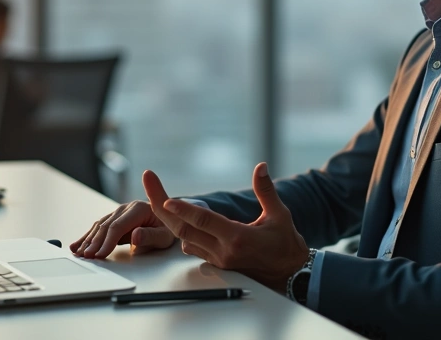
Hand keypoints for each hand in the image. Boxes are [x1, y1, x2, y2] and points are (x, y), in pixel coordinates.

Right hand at [70, 184, 176, 258]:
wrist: (169, 219)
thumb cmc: (168, 228)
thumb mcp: (165, 235)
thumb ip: (150, 236)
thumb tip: (135, 235)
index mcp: (139, 209)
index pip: (118, 226)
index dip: (108, 241)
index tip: (100, 254)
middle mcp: (126, 208)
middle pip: (106, 226)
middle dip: (95, 242)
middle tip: (86, 257)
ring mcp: (119, 212)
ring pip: (99, 226)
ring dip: (88, 240)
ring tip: (78, 252)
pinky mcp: (115, 218)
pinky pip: (99, 227)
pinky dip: (88, 237)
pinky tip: (77, 245)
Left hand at [147, 162, 308, 291]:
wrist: (290, 274)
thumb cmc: (286, 244)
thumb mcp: (279, 214)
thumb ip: (266, 190)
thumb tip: (260, 166)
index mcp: (238, 238)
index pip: (204, 221)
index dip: (184, 209)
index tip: (167, 198)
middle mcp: (223, 251)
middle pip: (184, 230)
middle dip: (163, 208)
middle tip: (149, 184)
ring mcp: (218, 260)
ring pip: (184, 239)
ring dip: (171, 220)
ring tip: (156, 194)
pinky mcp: (217, 264)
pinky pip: (192, 247)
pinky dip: (183, 231)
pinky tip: (174, 216)